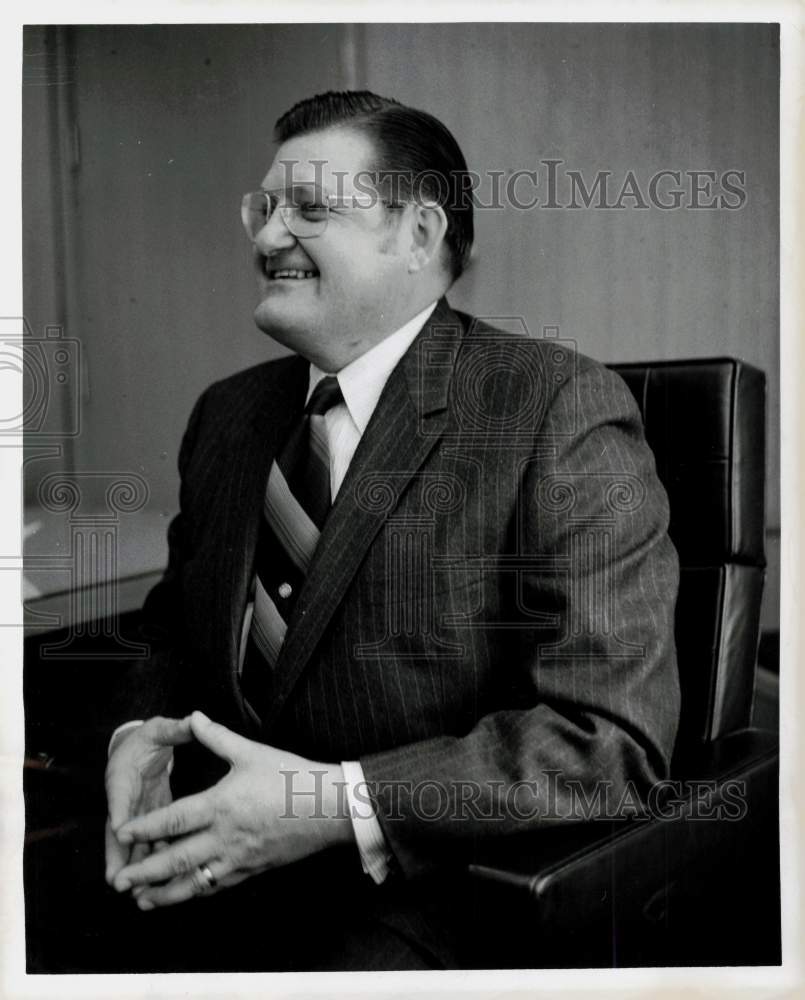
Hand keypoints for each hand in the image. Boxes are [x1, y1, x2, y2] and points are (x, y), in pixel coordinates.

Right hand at [104, 715, 193, 887]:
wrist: (142, 747)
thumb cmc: (150, 739)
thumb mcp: (160, 730)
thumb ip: (175, 729)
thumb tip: (192, 719)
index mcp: (124, 775)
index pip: (120, 794)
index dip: (119, 811)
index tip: (119, 829)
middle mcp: (125, 800)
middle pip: (119, 832)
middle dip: (118, 856)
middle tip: (119, 882)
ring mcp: (135, 814)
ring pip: (133, 845)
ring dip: (135, 868)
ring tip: (138, 894)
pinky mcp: (149, 821)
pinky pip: (149, 844)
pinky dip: (154, 862)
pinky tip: (163, 883)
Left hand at [110, 711, 353, 908]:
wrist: (328, 807)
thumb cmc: (291, 777)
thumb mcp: (252, 752)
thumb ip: (217, 737)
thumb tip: (193, 717)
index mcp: (221, 805)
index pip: (173, 820)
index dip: (145, 827)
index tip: (121, 833)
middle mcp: (225, 837)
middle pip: (176, 860)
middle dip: (145, 873)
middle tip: (119, 882)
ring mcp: (239, 858)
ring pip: (195, 882)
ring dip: (165, 893)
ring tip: (142, 900)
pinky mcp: (252, 869)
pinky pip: (217, 886)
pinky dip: (196, 892)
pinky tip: (184, 894)